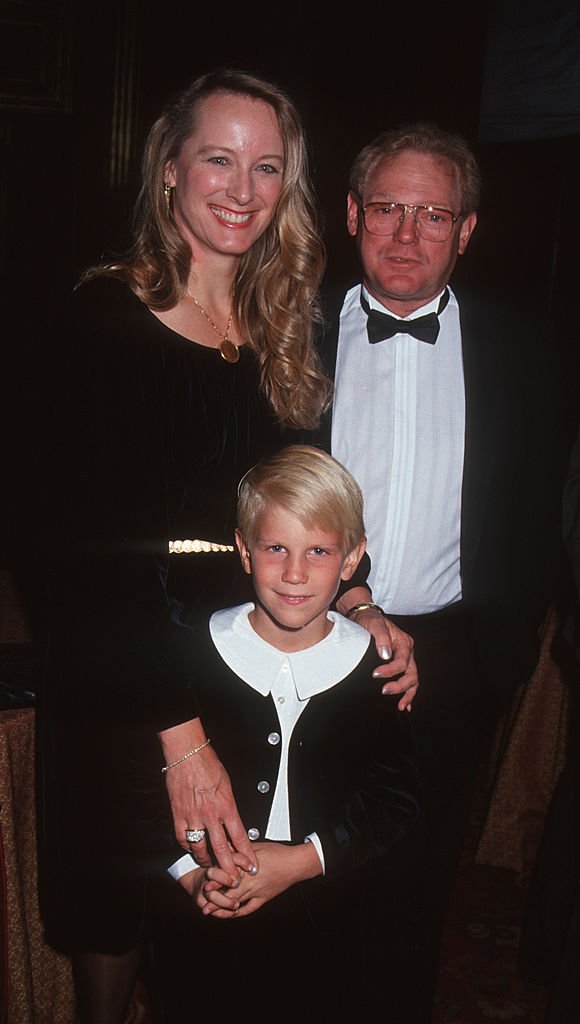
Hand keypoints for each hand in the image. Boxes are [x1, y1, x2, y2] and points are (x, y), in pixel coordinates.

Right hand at [159, 719, 256, 878]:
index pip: (240, 836)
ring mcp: (193, 816)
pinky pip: (182, 837)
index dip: (246, 853)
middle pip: (222, 848)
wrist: (188, 755)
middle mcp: (211, 814)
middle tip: (233, 879)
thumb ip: (230, 806)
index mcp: (226, 806)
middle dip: (229, 866)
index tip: (252, 865)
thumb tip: (233, 821)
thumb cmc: (209, 765)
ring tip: (210, 865)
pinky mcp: (178, 815)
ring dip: (206, 859)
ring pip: (200, 847)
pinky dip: (187, 845)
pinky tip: (191, 848)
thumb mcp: (228, 786)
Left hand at [199, 842, 320, 919]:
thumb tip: (226, 845)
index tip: (206, 886)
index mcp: (248, 869)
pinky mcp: (264, 898)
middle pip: (230, 894)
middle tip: (204, 906)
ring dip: (224, 909)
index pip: (229, 877)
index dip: (216, 882)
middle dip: (216, 901)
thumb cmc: (278, 852)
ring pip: (238, 903)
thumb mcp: (256, 846)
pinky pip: (250, 908)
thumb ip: (240, 849)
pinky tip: (232, 914)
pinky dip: (240, 912)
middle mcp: (251, 882)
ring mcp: (258, 892)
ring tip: (212, 913)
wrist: (295, 864)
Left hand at [340, 602, 417, 710]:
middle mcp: (408, 651)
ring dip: (408, 693)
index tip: (375, 674)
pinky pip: (408, 680)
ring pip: (413, 679)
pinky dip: (408, 692)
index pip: (402, 662)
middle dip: (400, 685)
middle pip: (411, 673)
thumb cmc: (370, 620)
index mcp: (404, 642)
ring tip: (401, 705)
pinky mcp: (400, 663)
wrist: (366, 617)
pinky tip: (405, 703)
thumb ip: (381, 638)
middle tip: (385, 691)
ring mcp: (405, 658)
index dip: (390, 671)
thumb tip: (385, 655)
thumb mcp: (375, 625)